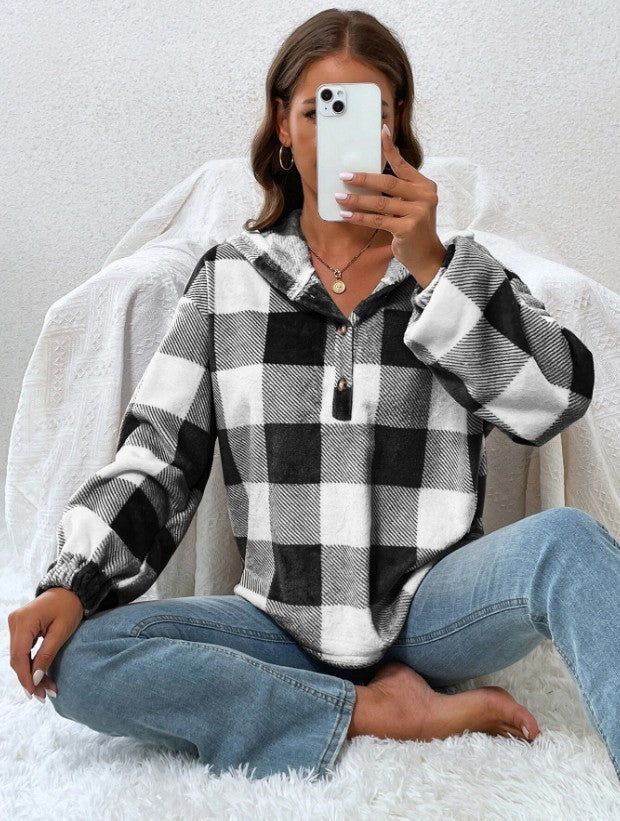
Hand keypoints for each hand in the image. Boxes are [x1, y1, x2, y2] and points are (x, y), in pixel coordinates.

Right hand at [8, 587, 84, 701]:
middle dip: (30, 679)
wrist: (70, 590)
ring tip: (45, 690)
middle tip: (44, 696)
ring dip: (30, 673)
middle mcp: (14, 621)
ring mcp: (15, 624)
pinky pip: (22, 650)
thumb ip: (47, 654)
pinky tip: (39, 677)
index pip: (19, 656)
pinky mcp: (20, 627)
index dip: (25, 677)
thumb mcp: (61, 632)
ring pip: (19, 657)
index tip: (34, 693)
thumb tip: (35, 679)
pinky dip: (30, 664)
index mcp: (24, 620)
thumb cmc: (69, 607)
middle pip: (17, 658)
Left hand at [335, 124, 445, 287]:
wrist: (426, 256)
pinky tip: (347, 215)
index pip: (403, 165)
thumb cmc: (414, 229)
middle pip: (388, 183)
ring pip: (380, 202)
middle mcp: (424, 196)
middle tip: (344, 176)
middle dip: (363, 179)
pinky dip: (361, 218)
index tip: (380, 132)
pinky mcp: (408, 228)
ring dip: (357, 200)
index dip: (390, 150)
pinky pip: (378, 220)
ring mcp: (418, 212)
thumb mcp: (411, 205)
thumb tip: (371, 176)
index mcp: (425, 186)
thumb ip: (399, 190)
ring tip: (339, 198)